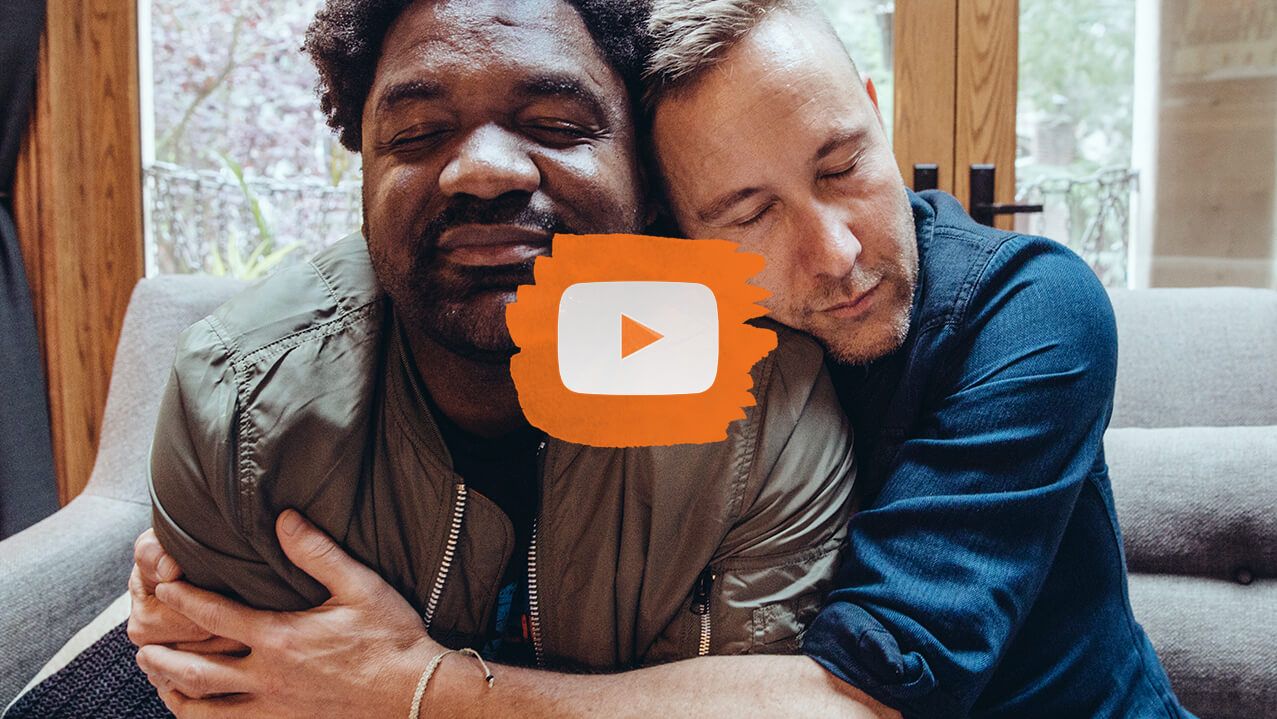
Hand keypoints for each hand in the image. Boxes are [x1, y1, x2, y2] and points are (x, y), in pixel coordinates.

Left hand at [136, 510, 441, 718]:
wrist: (414, 694)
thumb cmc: (390, 637)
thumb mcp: (359, 585)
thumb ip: (316, 552)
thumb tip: (283, 518)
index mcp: (279, 638)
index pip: (213, 615)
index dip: (182, 598)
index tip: (162, 587)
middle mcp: (266, 677)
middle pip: (193, 670)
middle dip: (162, 657)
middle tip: (142, 646)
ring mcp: (273, 709)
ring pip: (204, 710)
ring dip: (174, 695)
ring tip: (160, 683)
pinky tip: (200, 715)